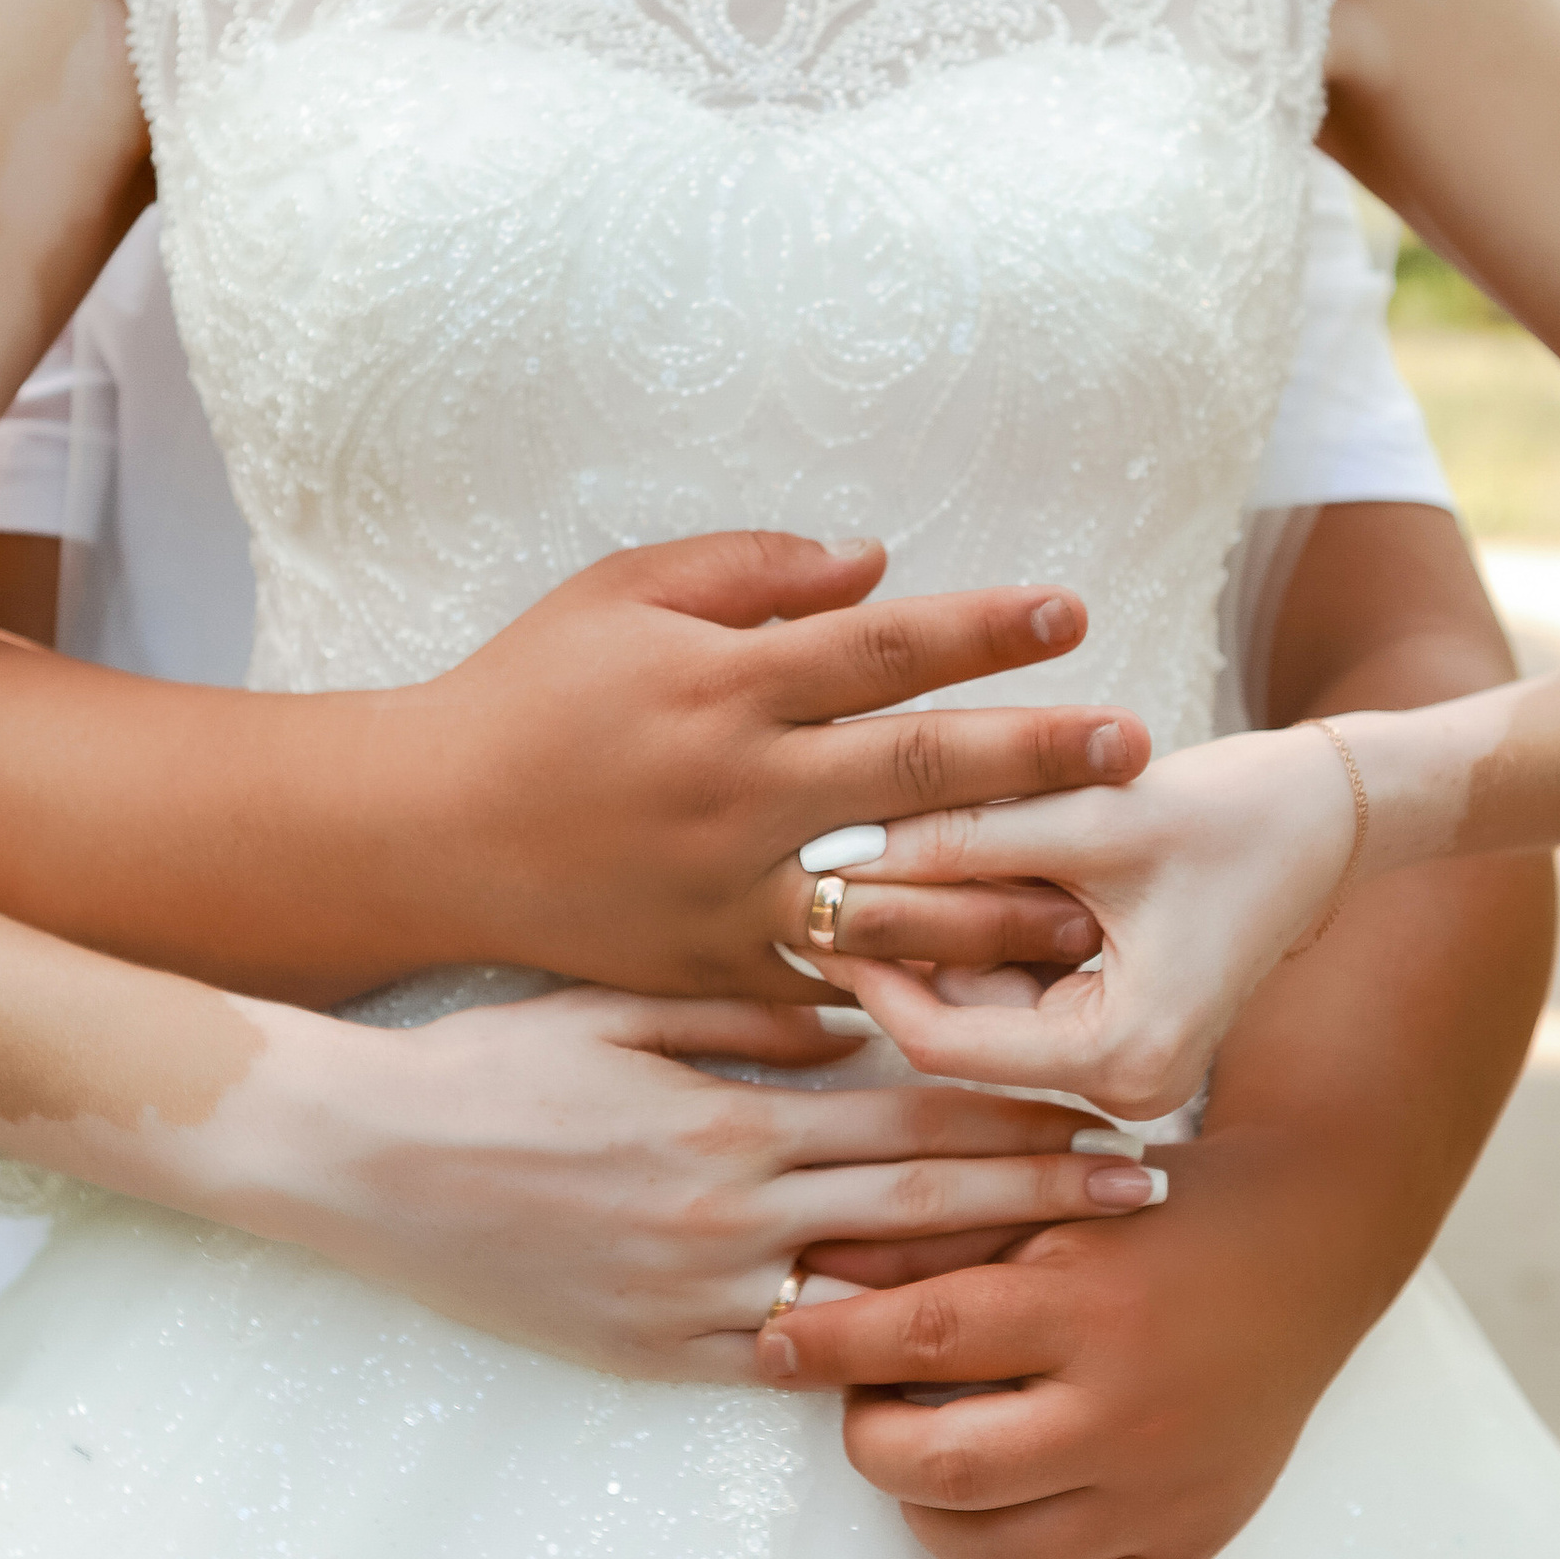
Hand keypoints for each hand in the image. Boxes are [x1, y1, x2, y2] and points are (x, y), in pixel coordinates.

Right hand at [227, 984, 1170, 1384]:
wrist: (365, 1160)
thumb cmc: (491, 1065)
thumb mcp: (624, 1006)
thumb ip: (748, 1013)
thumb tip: (855, 1019)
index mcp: (734, 1118)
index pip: (917, 1118)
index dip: (1027, 1120)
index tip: (1118, 1118)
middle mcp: (730, 1216)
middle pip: (925, 1207)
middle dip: (1045, 1201)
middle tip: (1150, 1198)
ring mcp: (694, 1299)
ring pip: (876, 1299)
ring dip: (981, 1287)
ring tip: (1076, 1284)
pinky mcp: (655, 1356)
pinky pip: (788, 1366)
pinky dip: (873, 1360)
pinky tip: (943, 1360)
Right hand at [404, 531, 1148, 1000]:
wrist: (423, 831)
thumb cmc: (527, 694)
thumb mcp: (619, 593)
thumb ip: (749, 570)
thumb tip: (876, 563)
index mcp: (721, 680)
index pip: (883, 644)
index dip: (984, 625)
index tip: (1073, 610)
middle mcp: (737, 786)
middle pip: (918, 766)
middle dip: (1037, 757)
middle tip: (1135, 750)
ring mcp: (727, 887)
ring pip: (894, 900)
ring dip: (1005, 903)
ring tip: (1101, 905)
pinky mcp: (711, 963)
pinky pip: (829, 984)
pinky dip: (911, 993)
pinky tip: (993, 995)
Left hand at [753, 1131, 1384, 1558]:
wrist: (1308, 1250)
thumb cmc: (1166, 1212)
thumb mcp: (1052, 1198)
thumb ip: (933, 1238)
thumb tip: (809, 1267)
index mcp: (1090, 1306)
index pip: (926, 1337)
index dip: (831, 1345)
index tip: (776, 1342)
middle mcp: (1129, 1412)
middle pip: (947, 1466)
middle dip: (872, 1441)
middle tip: (863, 1405)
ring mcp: (1163, 1491)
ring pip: (995, 1550)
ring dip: (922, 1512)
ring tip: (916, 1458)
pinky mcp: (1188, 1541)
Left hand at [801, 724, 1364, 1118]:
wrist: (1337, 812)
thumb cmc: (1240, 810)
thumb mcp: (1095, 816)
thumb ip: (967, 836)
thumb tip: (836, 850)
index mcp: (1126, 1058)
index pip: (945, 1040)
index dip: (870, 967)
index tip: (813, 894)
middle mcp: (1124, 1084)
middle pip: (959, 1021)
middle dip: (912, 936)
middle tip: (851, 848)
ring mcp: (1124, 1061)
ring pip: (983, 997)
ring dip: (954, 921)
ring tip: (948, 834)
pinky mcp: (1119, 1024)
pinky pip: (1020, 984)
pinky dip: (994, 922)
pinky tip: (994, 853)